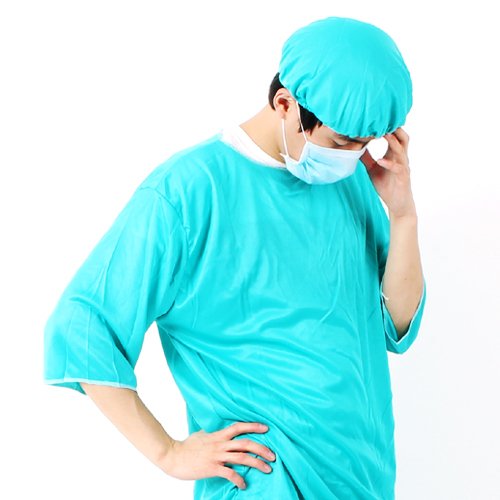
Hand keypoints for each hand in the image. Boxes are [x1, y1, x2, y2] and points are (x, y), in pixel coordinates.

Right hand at [159, 422, 275, 489]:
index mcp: (219, 435)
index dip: (253, 426)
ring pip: (242, 457)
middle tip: (273, 455)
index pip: (239, 427)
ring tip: (268, 469)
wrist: (173, 456)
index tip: (267, 428)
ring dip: (257, 463)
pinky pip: (229, 474)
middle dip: (262, 449)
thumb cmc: (186, 446)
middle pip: (246, 443)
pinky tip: (244, 485)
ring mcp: (216, 456)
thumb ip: (213, 434)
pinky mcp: (212, 468)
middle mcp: (220, 444)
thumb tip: (218, 432)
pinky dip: (239, 479)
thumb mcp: (202, 435)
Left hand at [360, 127, 416, 217]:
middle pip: (403, 138)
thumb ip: (366, 158)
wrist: (397, 204)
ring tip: (384, 134)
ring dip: (393, 142)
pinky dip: (388, 163)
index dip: (387, 127)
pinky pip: (397, 168)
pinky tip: (380, 160)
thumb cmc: (386, 185)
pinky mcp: (403, 177)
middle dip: (395, 128)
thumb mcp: (373, 169)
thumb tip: (356, 147)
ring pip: (401, 150)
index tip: (377, 118)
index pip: (394, 136)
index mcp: (394, 154)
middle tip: (384, 119)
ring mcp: (403, 167)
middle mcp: (401, 158)